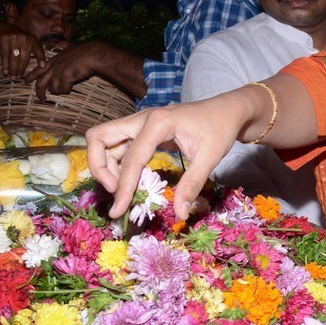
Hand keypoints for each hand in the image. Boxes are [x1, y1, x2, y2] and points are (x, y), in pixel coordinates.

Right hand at [0, 23, 46, 78]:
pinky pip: (5, 55)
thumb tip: (41, 66)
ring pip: (14, 58)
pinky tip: (5, 71)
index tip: (43, 67)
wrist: (2, 28)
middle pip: (24, 58)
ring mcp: (14, 38)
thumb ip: (33, 51)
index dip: (41, 58)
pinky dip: (5, 65)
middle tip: (19, 78)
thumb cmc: (18, 39)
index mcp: (33, 40)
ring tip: (12, 77)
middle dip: (21, 70)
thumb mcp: (27, 42)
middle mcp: (25, 38)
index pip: (39, 50)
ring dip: (13, 69)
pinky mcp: (4, 39)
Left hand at [26, 41, 102, 99]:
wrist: (92, 54)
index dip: (30, 76)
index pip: (38, 70)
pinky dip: (66, 90)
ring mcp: (59, 72)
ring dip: (58, 91)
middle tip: (42, 98)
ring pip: (52, 88)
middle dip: (39, 92)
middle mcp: (53, 67)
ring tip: (64, 90)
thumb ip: (64, 47)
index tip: (24, 81)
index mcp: (53, 60)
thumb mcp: (70, 47)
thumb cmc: (84, 51)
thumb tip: (62, 44)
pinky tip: (70, 88)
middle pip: (40, 83)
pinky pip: (63, 89)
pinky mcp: (65, 78)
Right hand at [87, 94, 253, 218]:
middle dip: (98, 167)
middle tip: (115, 191)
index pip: (131, 158)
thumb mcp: (210, 157)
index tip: (118, 210)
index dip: (123, 187)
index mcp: (157, 122)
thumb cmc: (220, 129)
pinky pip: (118, 145)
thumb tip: (179, 214)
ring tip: (121, 190)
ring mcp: (139, 123)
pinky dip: (116, 164)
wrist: (227, 110)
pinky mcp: (142, 130)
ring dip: (104, 166)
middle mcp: (142, 119)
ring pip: (105, 140)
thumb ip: (192, 184)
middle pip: (99, 137)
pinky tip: (129, 182)